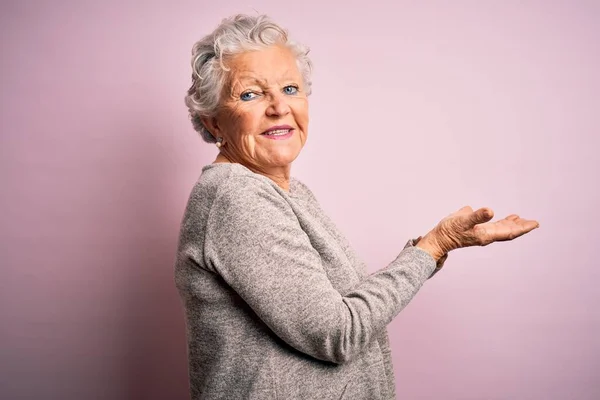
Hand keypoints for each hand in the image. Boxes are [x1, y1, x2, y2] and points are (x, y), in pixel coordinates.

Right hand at [417, 206, 539, 259]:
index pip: (509, 232)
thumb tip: (491, 211)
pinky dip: (501, 222)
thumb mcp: (463, 220)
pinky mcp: (476, 230)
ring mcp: (481, 233)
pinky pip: (493, 227)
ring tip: (521, 219)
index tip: (535, 224)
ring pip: (501, 229)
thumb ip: (477, 216)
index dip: (522, 228)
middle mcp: (486, 235)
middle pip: (508, 232)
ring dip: (512, 225)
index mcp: (486, 234)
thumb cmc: (450, 230)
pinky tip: (502, 217)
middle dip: (521, 227)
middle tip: (534, 222)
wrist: (439, 238)